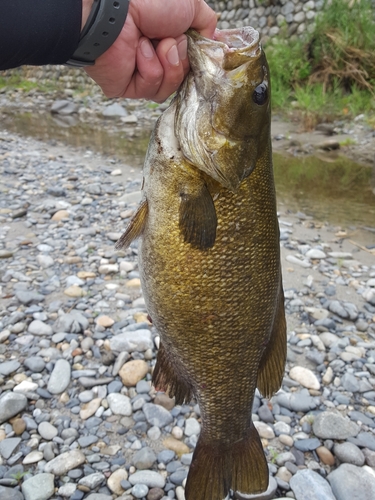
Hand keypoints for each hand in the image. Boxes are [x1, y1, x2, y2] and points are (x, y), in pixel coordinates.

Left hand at [84, 0, 216, 101]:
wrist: (116, 11)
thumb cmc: (149, 1)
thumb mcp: (191, 4)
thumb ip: (207, 22)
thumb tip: (212, 40)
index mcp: (169, 37)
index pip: (192, 60)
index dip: (199, 59)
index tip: (204, 53)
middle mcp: (156, 56)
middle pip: (184, 76)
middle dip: (182, 59)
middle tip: (171, 40)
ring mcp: (141, 73)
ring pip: (170, 87)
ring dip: (169, 65)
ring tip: (157, 45)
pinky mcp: (128, 87)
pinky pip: (152, 90)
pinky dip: (150, 69)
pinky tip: (139, 51)